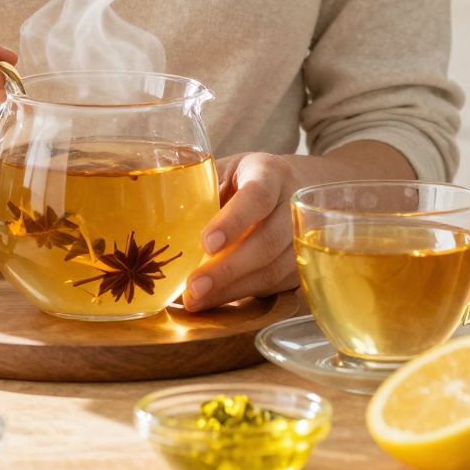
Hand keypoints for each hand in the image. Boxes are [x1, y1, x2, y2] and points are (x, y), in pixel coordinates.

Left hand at [181, 141, 415, 311]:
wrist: (303, 186)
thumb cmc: (251, 178)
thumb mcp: (229, 168)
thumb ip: (206, 188)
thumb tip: (164, 221)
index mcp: (271, 173)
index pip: (257, 196)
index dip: (234, 220)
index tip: (206, 242)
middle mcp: (295, 204)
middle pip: (267, 241)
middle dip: (228, 268)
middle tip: (193, 287)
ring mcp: (305, 238)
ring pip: (272, 270)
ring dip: (232, 289)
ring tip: (196, 300)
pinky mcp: (303, 265)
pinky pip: (274, 286)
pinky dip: (242, 296)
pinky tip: (215, 301)